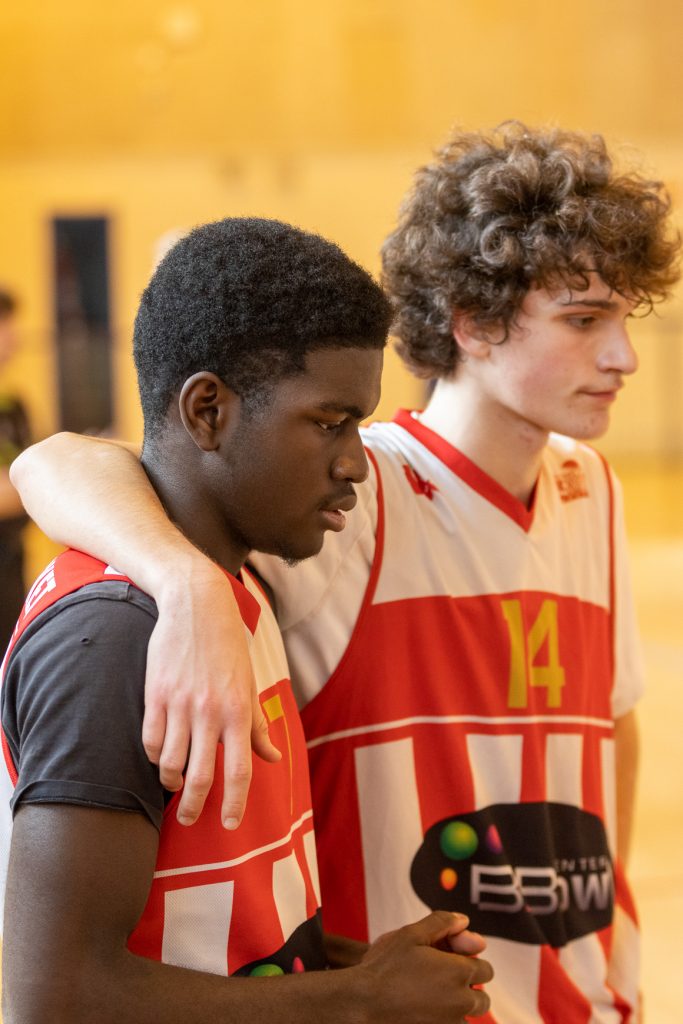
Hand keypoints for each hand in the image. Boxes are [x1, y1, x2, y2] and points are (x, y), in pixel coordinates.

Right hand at [143, 563, 280, 827]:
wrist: (196, 607)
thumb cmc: (228, 647)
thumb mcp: (250, 683)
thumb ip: (259, 725)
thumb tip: (275, 758)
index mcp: (239, 710)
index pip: (240, 769)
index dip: (235, 802)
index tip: (230, 824)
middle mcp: (210, 711)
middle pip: (201, 776)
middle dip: (195, 807)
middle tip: (190, 819)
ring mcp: (180, 704)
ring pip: (171, 764)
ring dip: (172, 783)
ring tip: (176, 787)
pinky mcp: (156, 696)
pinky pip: (152, 742)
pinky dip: (156, 757)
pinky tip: (162, 758)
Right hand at [359, 910, 492, 1021]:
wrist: (362, 1003)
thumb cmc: (385, 967)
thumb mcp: (411, 934)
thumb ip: (442, 922)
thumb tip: (464, 920)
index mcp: (459, 973)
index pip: (486, 970)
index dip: (469, 962)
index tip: (451, 962)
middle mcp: (462, 1002)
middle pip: (483, 999)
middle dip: (469, 989)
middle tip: (442, 982)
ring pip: (468, 1018)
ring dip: (458, 1009)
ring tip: (432, 998)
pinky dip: (445, 1020)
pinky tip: (425, 1011)